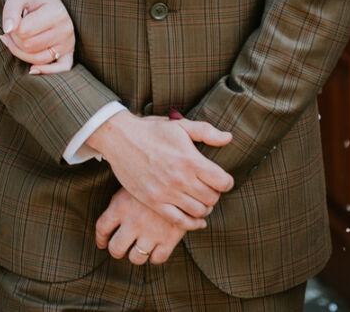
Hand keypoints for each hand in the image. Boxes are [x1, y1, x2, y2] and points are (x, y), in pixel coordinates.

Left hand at [0, 0, 75, 74]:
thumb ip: (10, 10)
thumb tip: (7, 31)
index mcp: (56, 13)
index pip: (23, 32)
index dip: (11, 29)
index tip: (12, 21)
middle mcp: (66, 29)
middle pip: (29, 47)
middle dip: (15, 40)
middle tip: (13, 30)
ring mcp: (69, 43)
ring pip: (38, 60)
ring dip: (21, 52)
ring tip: (17, 40)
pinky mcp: (69, 53)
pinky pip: (61, 68)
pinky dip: (46, 71)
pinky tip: (32, 70)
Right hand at [88, 112, 234, 224]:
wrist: (120, 138)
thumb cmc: (151, 130)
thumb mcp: (180, 125)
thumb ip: (207, 132)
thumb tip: (229, 138)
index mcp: (190, 159)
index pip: (223, 182)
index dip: (226, 181)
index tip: (222, 179)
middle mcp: (180, 178)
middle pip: (212, 198)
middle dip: (215, 194)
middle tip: (210, 189)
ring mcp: (166, 192)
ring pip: (199, 211)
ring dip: (205, 208)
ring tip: (201, 200)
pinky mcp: (154, 202)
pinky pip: (180, 221)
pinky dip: (193, 223)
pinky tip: (197, 219)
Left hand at [96, 187, 188, 262]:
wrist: (182, 178)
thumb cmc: (154, 177)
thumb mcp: (132, 184)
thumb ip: (120, 202)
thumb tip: (111, 218)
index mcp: (120, 206)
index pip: (102, 228)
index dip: (100, 239)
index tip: (102, 243)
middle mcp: (132, 222)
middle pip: (116, 249)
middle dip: (117, 251)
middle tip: (121, 248)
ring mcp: (151, 233)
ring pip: (136, 258)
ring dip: (136, 255)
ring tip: (139, 249)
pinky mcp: (169, 239)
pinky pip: (157, 259)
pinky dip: (155, 256)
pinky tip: (156, 249)